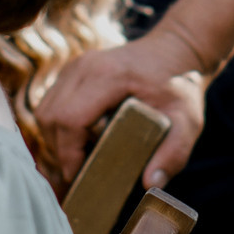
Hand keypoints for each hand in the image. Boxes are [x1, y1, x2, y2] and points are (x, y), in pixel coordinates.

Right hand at [36, 17, 208, 188]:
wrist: (174, 50)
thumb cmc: (180, 85)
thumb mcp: (187, 121)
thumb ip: (174, 152)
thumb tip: (151, 183)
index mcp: (109, 77)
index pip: (70, 119)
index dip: (69, 153)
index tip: (79, 177)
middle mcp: (85, 67)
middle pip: (51, 117)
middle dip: (59, 151)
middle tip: (77, 174)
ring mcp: (75, 66)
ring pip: (45, 111)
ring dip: (55, 140)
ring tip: (77, 161)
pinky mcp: (72, 71)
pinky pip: (51, 104)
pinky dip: (58, 128)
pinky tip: (77, 143)